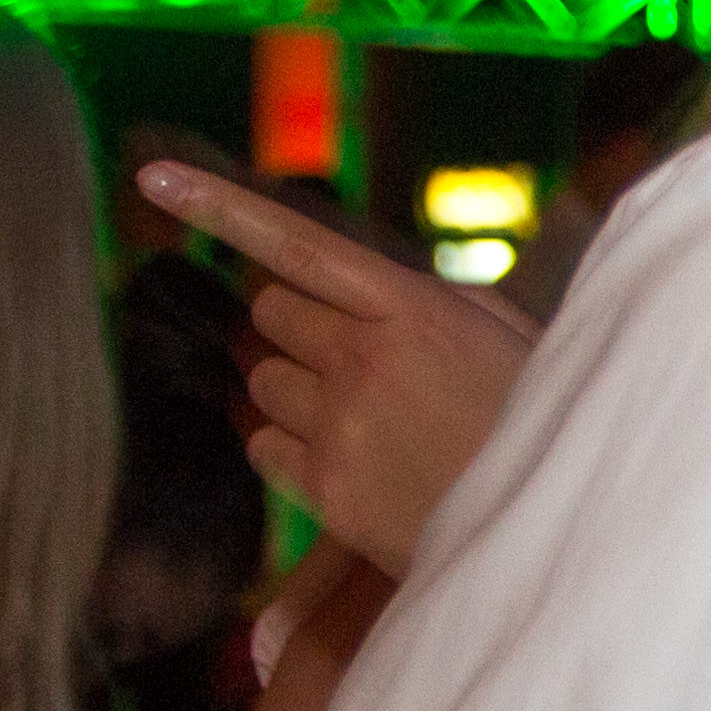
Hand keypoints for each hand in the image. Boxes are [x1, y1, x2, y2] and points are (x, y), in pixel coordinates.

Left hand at [141, 158, 539, 575]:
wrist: (557, 531)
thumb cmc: (547, 426)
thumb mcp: (514, 338)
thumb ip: (438, 302)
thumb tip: (371, 287)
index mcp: (414, 310)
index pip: (296, 245)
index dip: (219, 207)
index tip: (152, 179)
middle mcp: (364, 360)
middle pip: (270, 314)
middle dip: (294, 324)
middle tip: (344, 351)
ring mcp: (338, 426)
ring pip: (262, 382)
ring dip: (293, 387)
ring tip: (360, 415)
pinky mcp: (324, 490)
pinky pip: (263, 446)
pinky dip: (287, 445)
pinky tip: (345, 457)